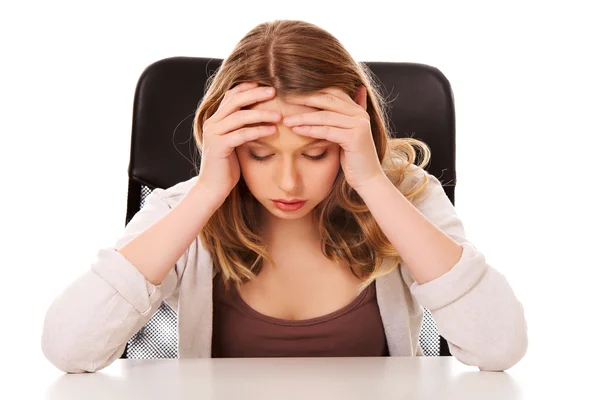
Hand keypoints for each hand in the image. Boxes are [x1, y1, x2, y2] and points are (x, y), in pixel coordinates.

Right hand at [197, 82, 280, 201]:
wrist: (213, 188)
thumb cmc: (227, 166)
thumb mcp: (235, 142)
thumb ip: (242, 128)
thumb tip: (261, 117)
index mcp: (215, 120)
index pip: (230, 96)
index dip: (247, 88)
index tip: (265, 85)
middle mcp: (212, 123)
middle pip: (235, 101)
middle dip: (256, 94)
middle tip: (274, 92)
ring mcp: (214, 134)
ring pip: (239, 116)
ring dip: (261, 113)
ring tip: (279, 114)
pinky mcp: (219, 146)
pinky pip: (241, 134)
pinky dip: (258, 131)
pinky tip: (273, 131)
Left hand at [282, 86, 385, 191]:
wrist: (367, 179)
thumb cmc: (353, 158)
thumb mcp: (347, 134)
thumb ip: (342, 118)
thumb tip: (341, 99)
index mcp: (358, 110)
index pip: (333, 92)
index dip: (312, 91)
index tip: (292, 93)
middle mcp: (360, 114)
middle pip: (327, 100)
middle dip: (304, 99)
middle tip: (285, 99)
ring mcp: (359, 125)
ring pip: (324, 116)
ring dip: (303, 117)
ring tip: (287, 120)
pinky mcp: (354, 138)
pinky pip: (327, 131)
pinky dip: (310, 130)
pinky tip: (296, 130)